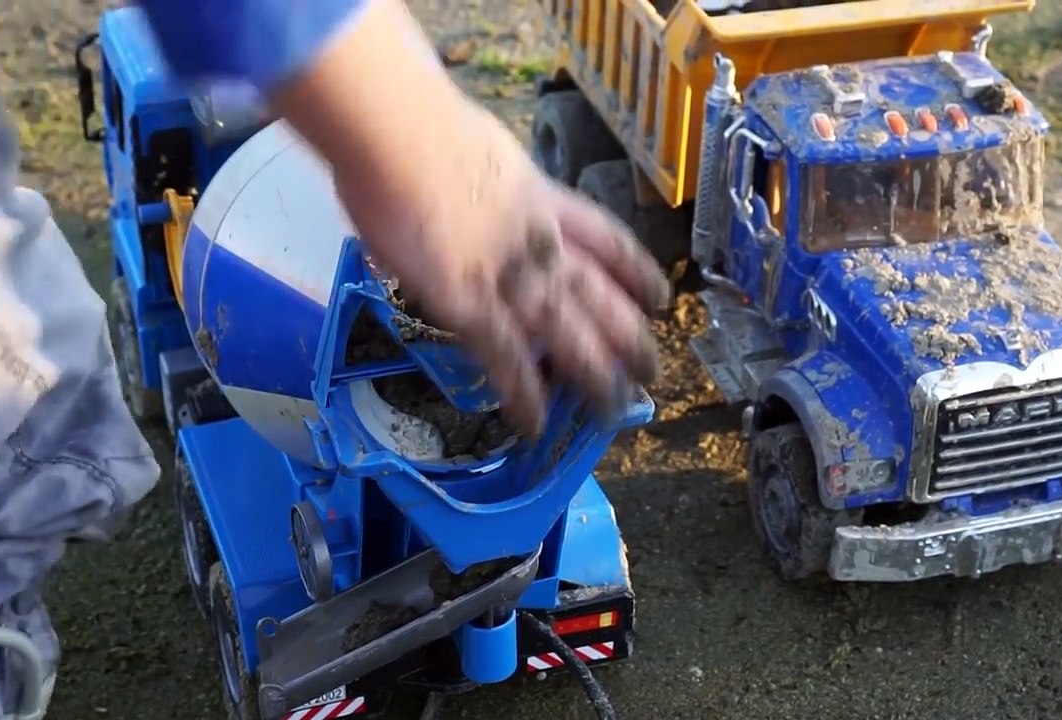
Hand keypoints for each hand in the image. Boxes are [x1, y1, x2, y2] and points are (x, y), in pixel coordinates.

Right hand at [334, 104, 670, 435]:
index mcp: (540, 198)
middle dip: (629, 337)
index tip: (657, 294)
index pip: (605, 239)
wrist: (403, 133)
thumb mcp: (468, 147)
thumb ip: (477, 179)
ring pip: (570, 334)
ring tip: (619, 409)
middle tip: (652, 370)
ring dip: (596, 375)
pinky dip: (522, 395)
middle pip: (599, 297)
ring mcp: (511, 276)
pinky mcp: (472, 306)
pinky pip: (506, 360)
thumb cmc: (415, 122)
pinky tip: (535, 424)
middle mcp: (540, 241)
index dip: (635, 271)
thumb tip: (456, 191)